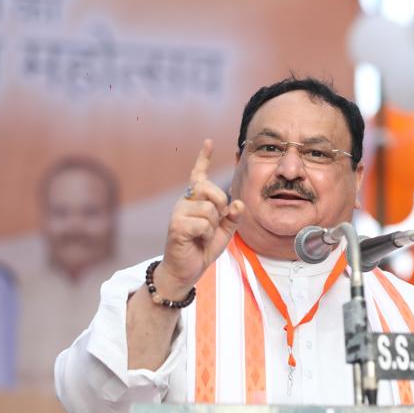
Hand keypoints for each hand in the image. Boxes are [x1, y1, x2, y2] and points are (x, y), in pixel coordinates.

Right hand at [155, 139, 243, 294]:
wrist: (186, 271)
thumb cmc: (202, 249)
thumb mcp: (223, 232)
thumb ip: (232, 217)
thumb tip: (237, 203)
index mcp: (195, 200)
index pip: (199, 175)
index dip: (203, 158)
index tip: (208, 142)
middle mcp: (185, 202)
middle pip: (211, 189)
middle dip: (220, 206)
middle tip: (215, 223)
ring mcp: (178, 212)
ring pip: (209, 209)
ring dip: (213, 226)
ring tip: (202, 236)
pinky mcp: (176, 225)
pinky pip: (203, 223)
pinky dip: (206, 235)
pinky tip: (197, 240)